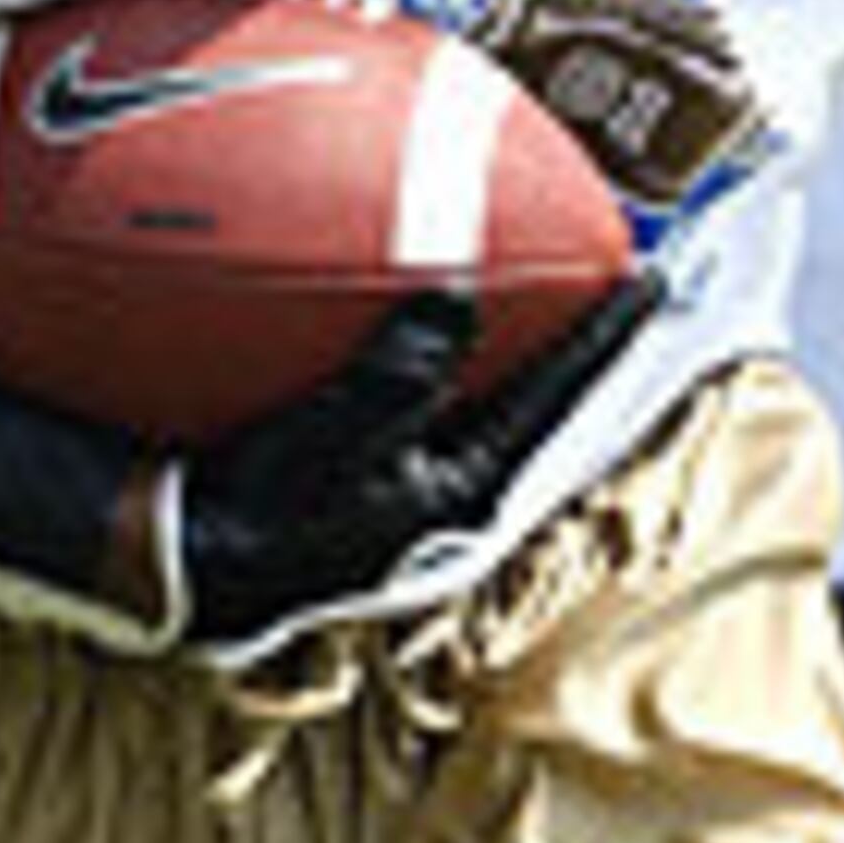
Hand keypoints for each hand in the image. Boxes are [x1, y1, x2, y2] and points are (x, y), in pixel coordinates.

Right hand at [160, 276, 657, 645]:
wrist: (194, 571)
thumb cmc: (256, 513)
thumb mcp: (324, 441)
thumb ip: (393, 376)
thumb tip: (456, 302)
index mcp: (462, 487)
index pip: (555, 396)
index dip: (603, 335)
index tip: (649, 279)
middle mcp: (453, 488)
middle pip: (539, 398)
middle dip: (577, 338)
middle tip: (621, 271)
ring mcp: (416, 484)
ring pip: (490, 398)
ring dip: (517, 342)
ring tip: (550, 282)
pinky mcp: (377, 474)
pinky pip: (433, 397)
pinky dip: (447, 351)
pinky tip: (430, 310)